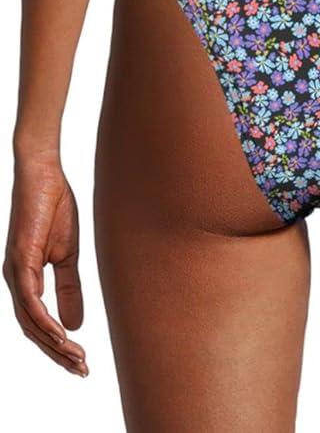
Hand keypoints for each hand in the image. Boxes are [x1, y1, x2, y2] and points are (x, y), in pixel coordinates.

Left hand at [3, 150, 87, 375]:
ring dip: (53, 344)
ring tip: (76, 359)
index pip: (39, 324)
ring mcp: (14, 272)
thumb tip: (75, 325)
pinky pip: (30, 300)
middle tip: (82, 370)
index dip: (58, 347)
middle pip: (32, 330)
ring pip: (29, 321)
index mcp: (25, 279)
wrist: (43, 172)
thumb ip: (69, 288)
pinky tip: (61, 335)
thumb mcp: (68, 254)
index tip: (80, 363)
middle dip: (57, 354)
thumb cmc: (54, 206)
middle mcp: (15, 281)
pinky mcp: (19, 260)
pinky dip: (45, 321)